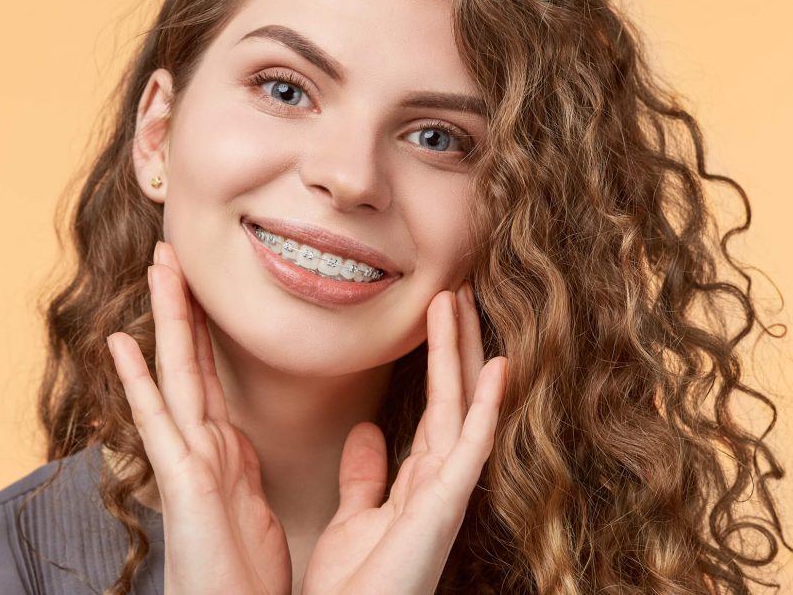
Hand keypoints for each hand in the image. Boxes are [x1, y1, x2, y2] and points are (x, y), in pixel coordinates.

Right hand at [107, 241, 291, 594]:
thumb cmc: (244, 579)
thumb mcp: (259, 508)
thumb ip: (252, 470)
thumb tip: (249, 446)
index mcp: (226, 450)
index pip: (213, 373)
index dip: (207, 327)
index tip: (205, 287)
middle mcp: (203, 448)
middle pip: (191, 360)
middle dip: (184, 304)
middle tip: (175, 251)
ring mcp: (189, 463)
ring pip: (176, 374)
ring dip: (168, 318)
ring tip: (159, 266)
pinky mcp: (182, 485)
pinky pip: (159, 422)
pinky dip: (138, 382)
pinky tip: (120, 343)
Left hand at [301, 283, 507, 594]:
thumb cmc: (354, 586)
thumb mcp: (355, 517)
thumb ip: (365, 476)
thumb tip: (368, 431)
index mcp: (416, 483)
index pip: (432, 409)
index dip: (436, 363)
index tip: (437, 317)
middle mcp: (438, 482)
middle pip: (448, 398)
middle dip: (451, 344)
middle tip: (456, 288)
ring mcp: (445, 493)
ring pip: (457, 407)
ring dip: (460, 354)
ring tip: (460, 299)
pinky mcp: (444, 508)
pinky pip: (469, 447)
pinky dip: (484, 407)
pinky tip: (498, 367)